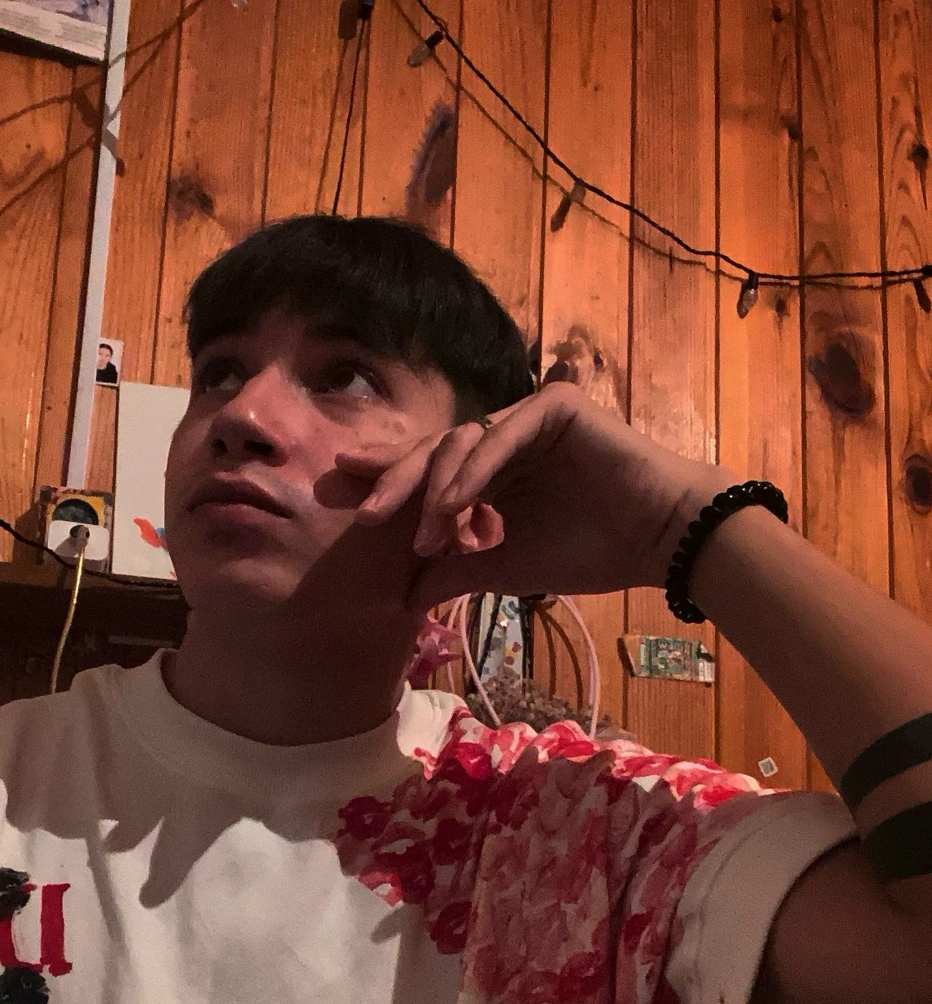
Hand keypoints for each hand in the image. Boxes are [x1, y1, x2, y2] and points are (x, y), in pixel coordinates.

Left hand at [340, 382, 737, 612]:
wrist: (658, 541)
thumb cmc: (589, 551)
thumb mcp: (504, 568)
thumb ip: (454, 572)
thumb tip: (401, 598)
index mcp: (492, 469)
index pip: (429, 473)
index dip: (388, 485)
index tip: (346, 501)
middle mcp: (504, 437)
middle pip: (434, 451)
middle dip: (394, 481)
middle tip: (359, 511)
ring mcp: (528, 416)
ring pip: (463, 443)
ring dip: (438, 491)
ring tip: (426, 534)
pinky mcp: (555, 406)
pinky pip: (501, 436)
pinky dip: (475, 471)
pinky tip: (453, 505)